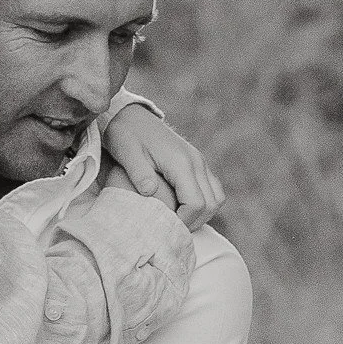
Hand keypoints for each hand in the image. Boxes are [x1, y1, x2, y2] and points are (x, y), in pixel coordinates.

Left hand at [101, 105, 224, 228]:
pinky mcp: (198, 162)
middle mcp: (196, 161)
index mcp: (181, 162)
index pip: (196, 203)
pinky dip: (204, 203)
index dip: (184, 221)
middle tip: (173, 229)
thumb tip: (149, 192)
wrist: (130, 114)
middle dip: (195, 222)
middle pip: (211, 204)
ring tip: (180, 220)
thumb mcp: (126, 152)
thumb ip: (138, 173)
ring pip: (217, 198)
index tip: (167, 228)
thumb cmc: (125, 135)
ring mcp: (200, 161)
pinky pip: (212, 189)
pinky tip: (183, 207)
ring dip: (203, 214)